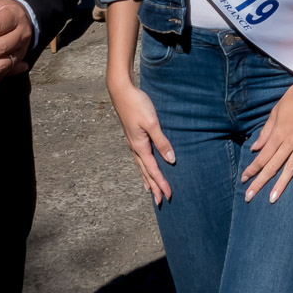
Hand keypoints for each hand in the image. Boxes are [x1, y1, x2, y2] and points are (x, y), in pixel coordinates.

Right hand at [106, 74, 174, 204]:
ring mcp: (132, 142)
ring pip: (141, 166)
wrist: (121, 91)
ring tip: (150, 191)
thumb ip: (162, 141)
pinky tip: (144, 166)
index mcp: (139, 146)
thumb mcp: (152, 123)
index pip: (153, 170)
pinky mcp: (133, 136)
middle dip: (154, 187)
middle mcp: (134, 147)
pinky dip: (143, 167)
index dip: (161, 183)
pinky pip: (139, 157)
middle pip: (145, 172)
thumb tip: (170, 159)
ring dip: (147, 179)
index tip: (169, 195)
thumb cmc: (137, 105)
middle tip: (161, 201)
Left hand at [241, 74, 292, 203]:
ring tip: (273, 198)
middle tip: (250, 196)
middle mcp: (289, 141)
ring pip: (291, 167)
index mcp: (278, 133)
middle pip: (273, 165)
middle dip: (260, 181)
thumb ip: (266, 131)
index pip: (262, 156)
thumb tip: (255, 147)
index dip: (252, 168)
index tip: (244, 179)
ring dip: (281, 183)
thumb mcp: (276, 112)